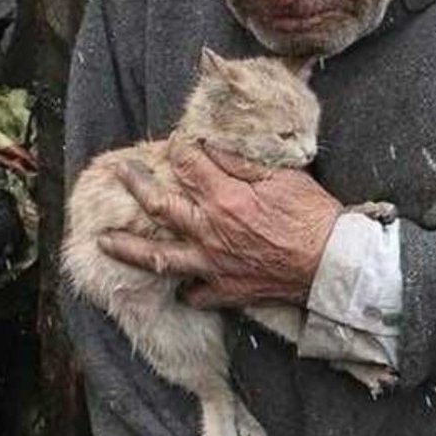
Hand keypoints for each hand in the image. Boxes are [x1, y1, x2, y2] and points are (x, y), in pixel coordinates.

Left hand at [98, 140, 342, 307]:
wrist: (332, 263)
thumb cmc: (313, 215)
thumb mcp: (283, 176)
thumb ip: (243, 162)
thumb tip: (212, 147)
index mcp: (224, 197)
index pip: (188, 164)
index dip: (179, 148)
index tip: (176, 142)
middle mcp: (209, 231)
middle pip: (160, 206)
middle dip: (136, 184)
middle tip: (120, 172)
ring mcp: (213, 264)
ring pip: (159, 257)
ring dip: (128, 248)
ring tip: (104, 241)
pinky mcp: (226, 289)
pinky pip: (195, 293)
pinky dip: (185, 288)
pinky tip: (179, 283)